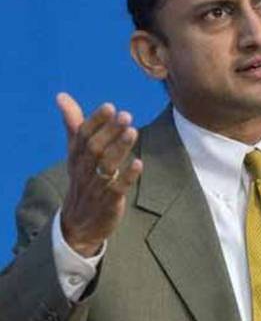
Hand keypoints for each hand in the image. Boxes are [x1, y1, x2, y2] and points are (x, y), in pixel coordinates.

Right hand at [56, 93, 142, 256]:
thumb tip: (61, 96)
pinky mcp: (108, 203)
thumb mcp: (76, 153)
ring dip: (119, 149)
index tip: (109, 106)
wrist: (79, 225)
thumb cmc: (83, 180)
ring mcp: (95, 187)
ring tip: (133, 132)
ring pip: (105, 167)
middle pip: (94, 149)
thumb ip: (73, 124)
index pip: (82, 136)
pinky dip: (127, 176)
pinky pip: (117, 189)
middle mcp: (83, 171)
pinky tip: (139, 164)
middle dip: (110, 132)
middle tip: (126, 116)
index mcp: (76, 157)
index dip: (95, 121)